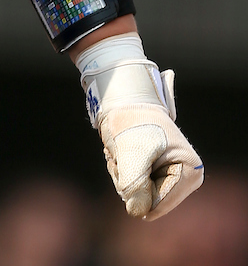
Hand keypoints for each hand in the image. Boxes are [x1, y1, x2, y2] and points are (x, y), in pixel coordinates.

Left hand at [75, 33, 202, 219]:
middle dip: (128, 179)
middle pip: (148, 200)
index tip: (132, 156)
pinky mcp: (154, 173)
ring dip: (121, 173)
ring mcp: (169, 176)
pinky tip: (121, 152)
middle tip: (124, 153)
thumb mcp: (131, 151)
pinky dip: (120, 170)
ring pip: (136, 195)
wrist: (122, 98)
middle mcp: (184, 177)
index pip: (158, 202)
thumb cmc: (131, 120)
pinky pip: (131, 186)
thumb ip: (134, 184)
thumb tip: (136, 211)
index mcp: (190, 171)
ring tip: (122, 150)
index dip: (137, 185)